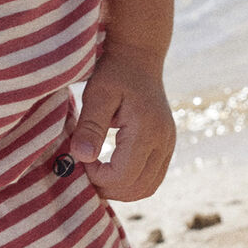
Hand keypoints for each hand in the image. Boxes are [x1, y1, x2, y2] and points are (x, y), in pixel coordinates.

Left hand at [69, 45, 176, 200]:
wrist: (139, 57)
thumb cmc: (114, 72)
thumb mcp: (97, 94)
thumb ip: (90, 126)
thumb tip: (81, 157)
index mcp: (147, 130)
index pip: (124, 176)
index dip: (97, 178)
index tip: (79, 159)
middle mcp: (164, 142)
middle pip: (138, 188)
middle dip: (107, 189)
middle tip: (83, 173)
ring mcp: (168, 145)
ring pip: (147, 188)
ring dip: (120, 190)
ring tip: (95, 174)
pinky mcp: (166, 146)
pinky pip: (152, 178)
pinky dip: (131, 183)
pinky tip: (110, 170)